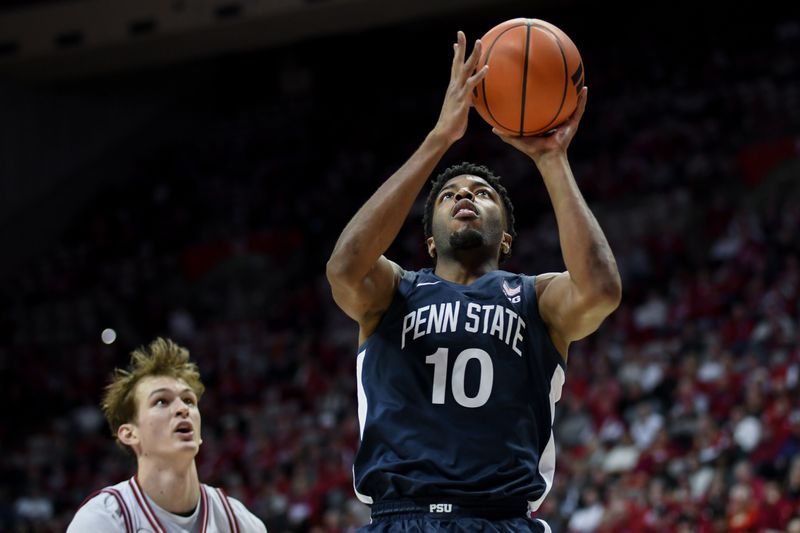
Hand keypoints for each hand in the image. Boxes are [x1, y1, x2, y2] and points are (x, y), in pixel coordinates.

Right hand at [432, 31, 488, 145]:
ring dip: (473, 55)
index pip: (454, 67)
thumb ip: (466, 101)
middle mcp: (454, 86)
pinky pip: (472, 84)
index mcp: (453, 87)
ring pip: (466, 69)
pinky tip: (487, 68)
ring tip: (478, 42)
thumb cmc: (453, 124)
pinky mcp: (462, 99)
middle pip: (457, 62)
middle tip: (461, 33)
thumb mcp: (460, 109)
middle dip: (460, 47)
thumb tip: (471, 101)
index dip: (455, 54)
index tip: (456, 42)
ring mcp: (457, 91)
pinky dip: (479, 76)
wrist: (444, 134)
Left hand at [493, 86, 587, 163]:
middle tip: (559, 78)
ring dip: (575, 93)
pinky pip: (579, 109)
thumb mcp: (517, 139)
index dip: (543, 99)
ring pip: (572, 105)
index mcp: (544, 123)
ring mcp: (566, 122)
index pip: (544, 108)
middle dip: (559, 92)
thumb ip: (505, 134)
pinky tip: (585, 89)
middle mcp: (556, 121)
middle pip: (558, 104)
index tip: (540, 86)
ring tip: (577, 79)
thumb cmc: (532, 149)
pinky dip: (583, 100)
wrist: (546, 156)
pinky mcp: (573, 124)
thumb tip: (492, 128)